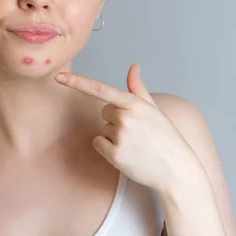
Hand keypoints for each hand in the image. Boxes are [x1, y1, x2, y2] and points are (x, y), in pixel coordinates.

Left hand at [54, 63, 199, 193]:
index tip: (58, 77)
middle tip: (137, 131)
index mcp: (135, 103)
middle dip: (115, 119)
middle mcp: (126, 118)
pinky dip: (108, 148)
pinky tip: (128, 153)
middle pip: (104, 111)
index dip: (77, 82)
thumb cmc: (165, 137)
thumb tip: (133, 66)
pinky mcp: (115, 155)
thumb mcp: (154, 110)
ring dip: (115, 135)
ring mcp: (121, 137)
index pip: (100, 89)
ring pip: (103, 128)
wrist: (177, 170)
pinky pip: (98, 143)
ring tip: (136, 144)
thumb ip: (138, 88)